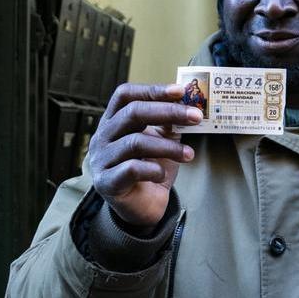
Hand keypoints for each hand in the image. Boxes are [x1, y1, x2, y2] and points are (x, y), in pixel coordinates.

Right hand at [86, 84, 201, 227]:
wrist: (142, 207)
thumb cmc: (150, 169)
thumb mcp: (162, 141)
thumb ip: (169, 124)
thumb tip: (189, 104)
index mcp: (113, 121)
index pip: (125, 95)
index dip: (152, 90)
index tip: (180, 91)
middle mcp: (102, 137)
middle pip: (132, 113)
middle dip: (168, 112)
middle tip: (196, 117)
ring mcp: (101, 159)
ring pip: (135, 142)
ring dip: (169, 147)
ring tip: (190, 155)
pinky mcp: (107, 182)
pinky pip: (132, 169)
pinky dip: (153, 170)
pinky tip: (162, 175)